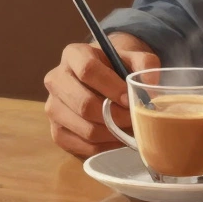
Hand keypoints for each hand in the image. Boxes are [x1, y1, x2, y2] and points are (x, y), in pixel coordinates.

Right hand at [43, 32, 159, 157]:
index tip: (130, 99)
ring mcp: (53, 107)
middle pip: (84, 104)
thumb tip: (149, 85)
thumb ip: (145, 65)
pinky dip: (105, 146)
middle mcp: (56, 79)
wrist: (103, 81)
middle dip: (114, 115)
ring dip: (112, 133)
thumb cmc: (118, 68)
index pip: (87, 70)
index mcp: (73, 55)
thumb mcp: (133, 58)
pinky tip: (117, 137)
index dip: (111, 87)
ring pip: (85, 129)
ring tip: (128, 128)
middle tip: (133, 118)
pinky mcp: (56, 131)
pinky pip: (82, 146)